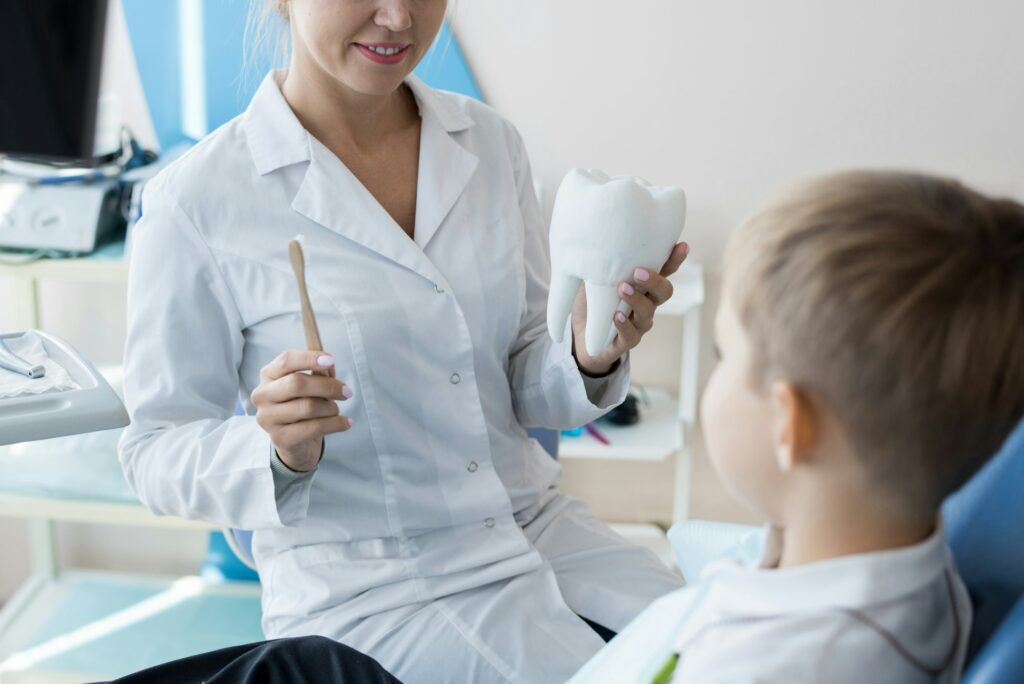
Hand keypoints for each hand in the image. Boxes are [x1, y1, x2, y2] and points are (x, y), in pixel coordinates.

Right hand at [251, 350, 352, 471]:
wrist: (296, 441)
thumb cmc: (303, 405)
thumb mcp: (311, 385)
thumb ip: (319, 372)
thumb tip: (329, 364)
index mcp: (268, 375)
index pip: (286, 360)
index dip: (309, 358)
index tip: (331, 360)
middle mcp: (263, 395)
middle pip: (297, 383)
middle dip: (327, 386)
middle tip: (347, 392)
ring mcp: (268, 418)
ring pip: (308, 407)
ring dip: (331, 408)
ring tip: (335, 410)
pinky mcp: (280, 438)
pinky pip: (315, 427)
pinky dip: (336, 423)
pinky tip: (345, 422)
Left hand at [572, 242, 689, 375]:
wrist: (581, 337)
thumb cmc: (591, 302)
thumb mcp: (594, 276)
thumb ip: (601, 261)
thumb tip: (598, 236)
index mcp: (642, 286)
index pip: (664, 271)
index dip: (674, 260)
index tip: (682, 246)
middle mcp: (646, 304)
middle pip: (664, 292)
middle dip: (654, 281)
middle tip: (637, 271)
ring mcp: (638, 324)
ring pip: (648, 313)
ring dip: (636, 300)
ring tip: (621, 289)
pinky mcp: (624, 342)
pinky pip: (630, 335)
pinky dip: (624, 325)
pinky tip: (616, 316)